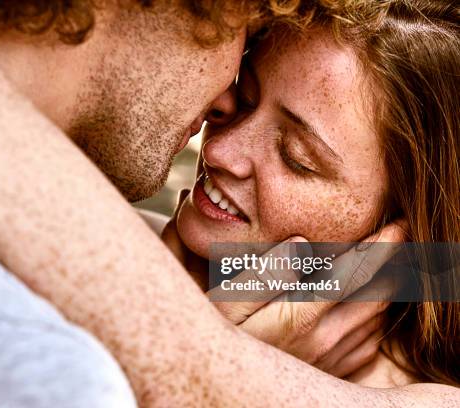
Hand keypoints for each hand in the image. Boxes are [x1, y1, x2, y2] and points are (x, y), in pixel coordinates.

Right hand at [210, 221, 406, 376]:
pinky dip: (376, 317)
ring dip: (386, 289)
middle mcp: (323, 341)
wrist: (226, 380)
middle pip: (376, 297)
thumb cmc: (221, 333)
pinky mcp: (333, 371)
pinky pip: (370, 343)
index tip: (399, 225)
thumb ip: (266, 272)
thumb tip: (301, 242)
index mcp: (300, 318)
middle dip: (392, 265)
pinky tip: (367, 302)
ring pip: (377, 319)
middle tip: (398, 237)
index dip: (380, 248)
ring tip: (386, 264)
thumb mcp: (229, 300)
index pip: (353, 275)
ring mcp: (331, 360)